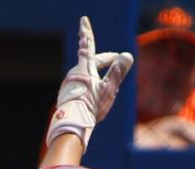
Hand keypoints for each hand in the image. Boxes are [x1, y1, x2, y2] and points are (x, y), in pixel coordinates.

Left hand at [46, 16, 133, 148]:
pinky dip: (89, 84)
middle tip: (115, 58)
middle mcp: (75, 72)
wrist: (73, 122)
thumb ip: (117, 72)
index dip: (86, 31)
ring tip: (107, 81)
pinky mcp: (67, 93)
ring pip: (86, 74)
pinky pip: (81, 84)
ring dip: (97, 73)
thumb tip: (127, 55)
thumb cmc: (92, 105)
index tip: (83, 19)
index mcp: (85, 68)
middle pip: (91, 61)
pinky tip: (93, 95)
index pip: (88, 45)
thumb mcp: (108, 88)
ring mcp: (69, 83)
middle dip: (104, 59)